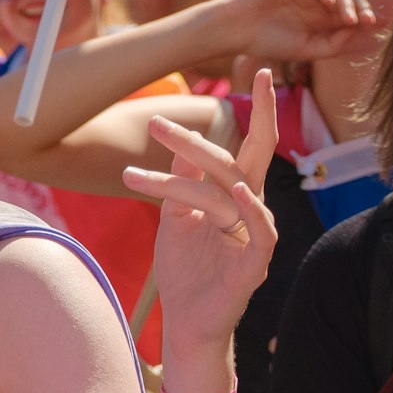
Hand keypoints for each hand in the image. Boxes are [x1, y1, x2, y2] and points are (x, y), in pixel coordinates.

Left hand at [128, 70, 279, 351]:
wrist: (186, 323)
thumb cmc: (186, 270)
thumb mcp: (178, 216)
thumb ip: (183, 180)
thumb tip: (180, 141)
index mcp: (236, 195)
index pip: (247, 145)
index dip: (255, 109)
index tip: (252, 69)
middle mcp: (251, 210)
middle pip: (241, 160)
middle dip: (205, 137)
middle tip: (157, 122)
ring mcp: (255, 236)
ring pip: (226, 193)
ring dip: (178, 181)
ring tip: (132, 180)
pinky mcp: (254, 264)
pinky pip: (260, 230)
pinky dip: (250, 210)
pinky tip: (238, 192)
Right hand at [228, 0, 374, 65]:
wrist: (235, 31)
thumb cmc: (266, 42)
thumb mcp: (307, 48)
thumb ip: (335, 43)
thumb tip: (363, 34)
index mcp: (318, 18)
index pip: (349, 12)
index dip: (363, 17)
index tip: (374, 27)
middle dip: (360, 8)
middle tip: (365, 20)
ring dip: (345, 0)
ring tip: (345, 16)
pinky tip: (327, 2)